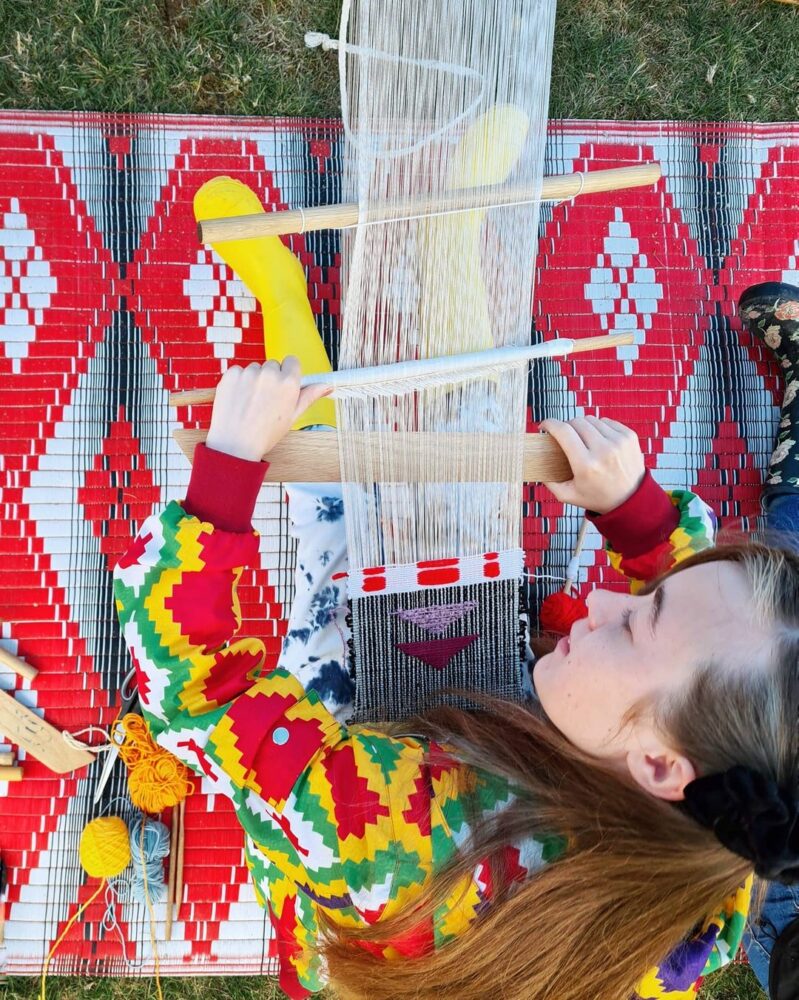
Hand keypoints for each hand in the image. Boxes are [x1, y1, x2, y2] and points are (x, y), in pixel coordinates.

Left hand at [205, 357, 330, 461]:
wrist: (235, 445)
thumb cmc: (266, 433)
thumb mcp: (292, 416)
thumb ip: (309, 396)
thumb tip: (328, 385)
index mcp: (288, 383)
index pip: (292, 361)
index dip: (287, 373)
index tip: (282, 385)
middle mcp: (270, 374)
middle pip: (272, 365)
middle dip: (270, 378)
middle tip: (264, 401)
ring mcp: (249, 373)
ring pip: (255, 369)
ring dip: (253, 380)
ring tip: (250, 403)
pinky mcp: (231, 375)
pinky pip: (238, 371)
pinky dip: (238, 382)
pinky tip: (238, 399)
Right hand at [540, 416, 644, 513]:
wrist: (632, 500)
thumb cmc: (598, 497)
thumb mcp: (568, 495)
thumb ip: (549, 481)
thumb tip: (535, 463)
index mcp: (586, 465)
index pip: (563, 431)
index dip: (549, 424)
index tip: (544, 426)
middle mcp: (603, 450)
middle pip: (576, 422)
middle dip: (566, 426)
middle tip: (564, 436)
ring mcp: (618, 441)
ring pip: (591, 419)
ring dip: (582, 426)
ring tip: (583, 439)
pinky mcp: (629, 436)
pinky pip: (606, 421)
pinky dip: (599, 427)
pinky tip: (598, 440)